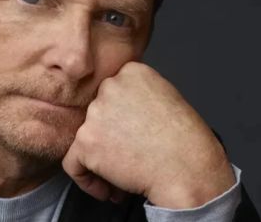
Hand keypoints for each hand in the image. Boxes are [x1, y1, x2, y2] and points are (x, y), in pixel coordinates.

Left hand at [62, 62, 235, 208]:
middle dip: (110, 138)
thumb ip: (138, 95)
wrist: (187, 169)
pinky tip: (107, 188)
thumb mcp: (166, 98)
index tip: (130, 133)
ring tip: (124, 176)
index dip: (120, 117)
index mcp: (132, 72)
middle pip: (97, 114)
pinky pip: (72, 162)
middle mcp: (110, 86)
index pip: (112, 92)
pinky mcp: (86, 141)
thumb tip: (121, 111)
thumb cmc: (186, 142)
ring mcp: (95, 113)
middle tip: (128, 156)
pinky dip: (87, 179)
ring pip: (85, 138)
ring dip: (100, 159)